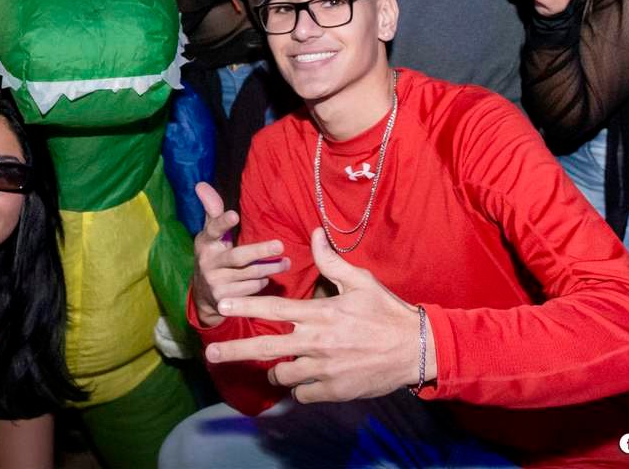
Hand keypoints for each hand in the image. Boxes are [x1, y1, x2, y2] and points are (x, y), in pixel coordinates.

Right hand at [191, 182, 286, 329]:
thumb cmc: (213, 255)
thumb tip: (201, 184)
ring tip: (285, 263)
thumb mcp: (209, 234)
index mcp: (205, 242)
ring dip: (270, 268)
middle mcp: (207, 263)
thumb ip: (211, 210)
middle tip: (280, 245)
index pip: (213, 229)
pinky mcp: (224, 300)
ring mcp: (215, 283)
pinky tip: (265, 278)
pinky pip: (251, 289)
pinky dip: (260, 282)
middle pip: (238, 256)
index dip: (223, 223)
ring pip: (249, 274)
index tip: (234, 214)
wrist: (203, 296)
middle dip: (259, 251)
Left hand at [206, 229, 434, 402]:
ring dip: (276, 372)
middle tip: (212, 354)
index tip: (222, 304)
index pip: (274, 309)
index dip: (246, 305)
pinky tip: (306, 380)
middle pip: (267, 348)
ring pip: (283, 375)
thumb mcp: (361, 281)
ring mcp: (324, 370)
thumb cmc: (387, 312)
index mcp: (320, 314)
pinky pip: (303, 394)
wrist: (416, 350)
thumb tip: (314, 233)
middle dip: (236, 350)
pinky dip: (300, 388)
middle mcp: (317, 342)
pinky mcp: (334, 391)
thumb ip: (332, 262)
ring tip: (276, 368)